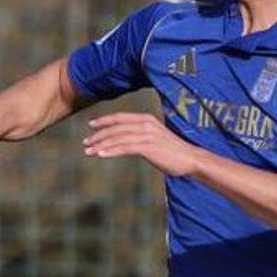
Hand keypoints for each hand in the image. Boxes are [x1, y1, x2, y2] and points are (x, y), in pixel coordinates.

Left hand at [83, 111, 198, 176]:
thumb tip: (123, 140)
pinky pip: (125, 148)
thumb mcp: (154, 138)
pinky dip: (111, 151)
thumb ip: (139, 135)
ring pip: (117, 138)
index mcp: (146, 119)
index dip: (104, 120)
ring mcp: (147, 135)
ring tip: (88, 152)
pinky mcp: (148, 147)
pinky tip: (101, 155)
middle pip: (115, 128)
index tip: (90, 125)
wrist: (190, 159)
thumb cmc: (172, 151)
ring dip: (101, 145)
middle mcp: (145, 124)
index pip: (120, 117)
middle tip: (85, 143)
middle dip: (98, 135)